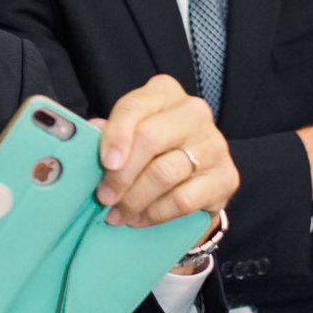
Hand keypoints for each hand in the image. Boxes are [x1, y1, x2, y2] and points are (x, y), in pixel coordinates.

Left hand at [95, 74, 237, 229]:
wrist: (192, 184)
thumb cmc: (151, 155)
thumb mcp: (126, 138)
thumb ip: (107, 136)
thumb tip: (86, 138)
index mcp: (164, 93)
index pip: (135, 106)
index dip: (116, 135)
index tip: (105, 163)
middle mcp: (193, 112)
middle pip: (150, 138)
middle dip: (121, 174)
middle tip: (104, 197)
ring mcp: (214, 144)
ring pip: (164, 173)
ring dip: (134, 199)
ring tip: (117, 213)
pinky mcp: (226, 177)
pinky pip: (183, 199)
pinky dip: (155, 213)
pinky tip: (139, 219)